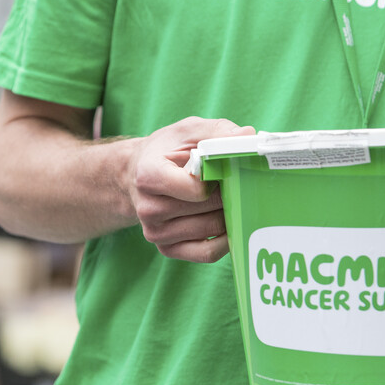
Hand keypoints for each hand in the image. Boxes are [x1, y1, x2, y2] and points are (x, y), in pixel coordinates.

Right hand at [129, 117, 254, 262]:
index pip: (197, 188)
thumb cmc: (166, 151)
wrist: (136, 174)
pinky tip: (229, 223)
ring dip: (229, 214)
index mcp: (148, 175)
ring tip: (232, 197)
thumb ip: (218, 132)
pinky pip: (207, 253)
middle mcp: (148, 208)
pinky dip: (226, 240)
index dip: (220, 177)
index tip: (227, 167)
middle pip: (208, 208)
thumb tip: (248, 137)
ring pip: (212, 229)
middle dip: (230, 194)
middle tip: (239, 181)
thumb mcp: (187, 131)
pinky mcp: (166, 249)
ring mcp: (156, 232)